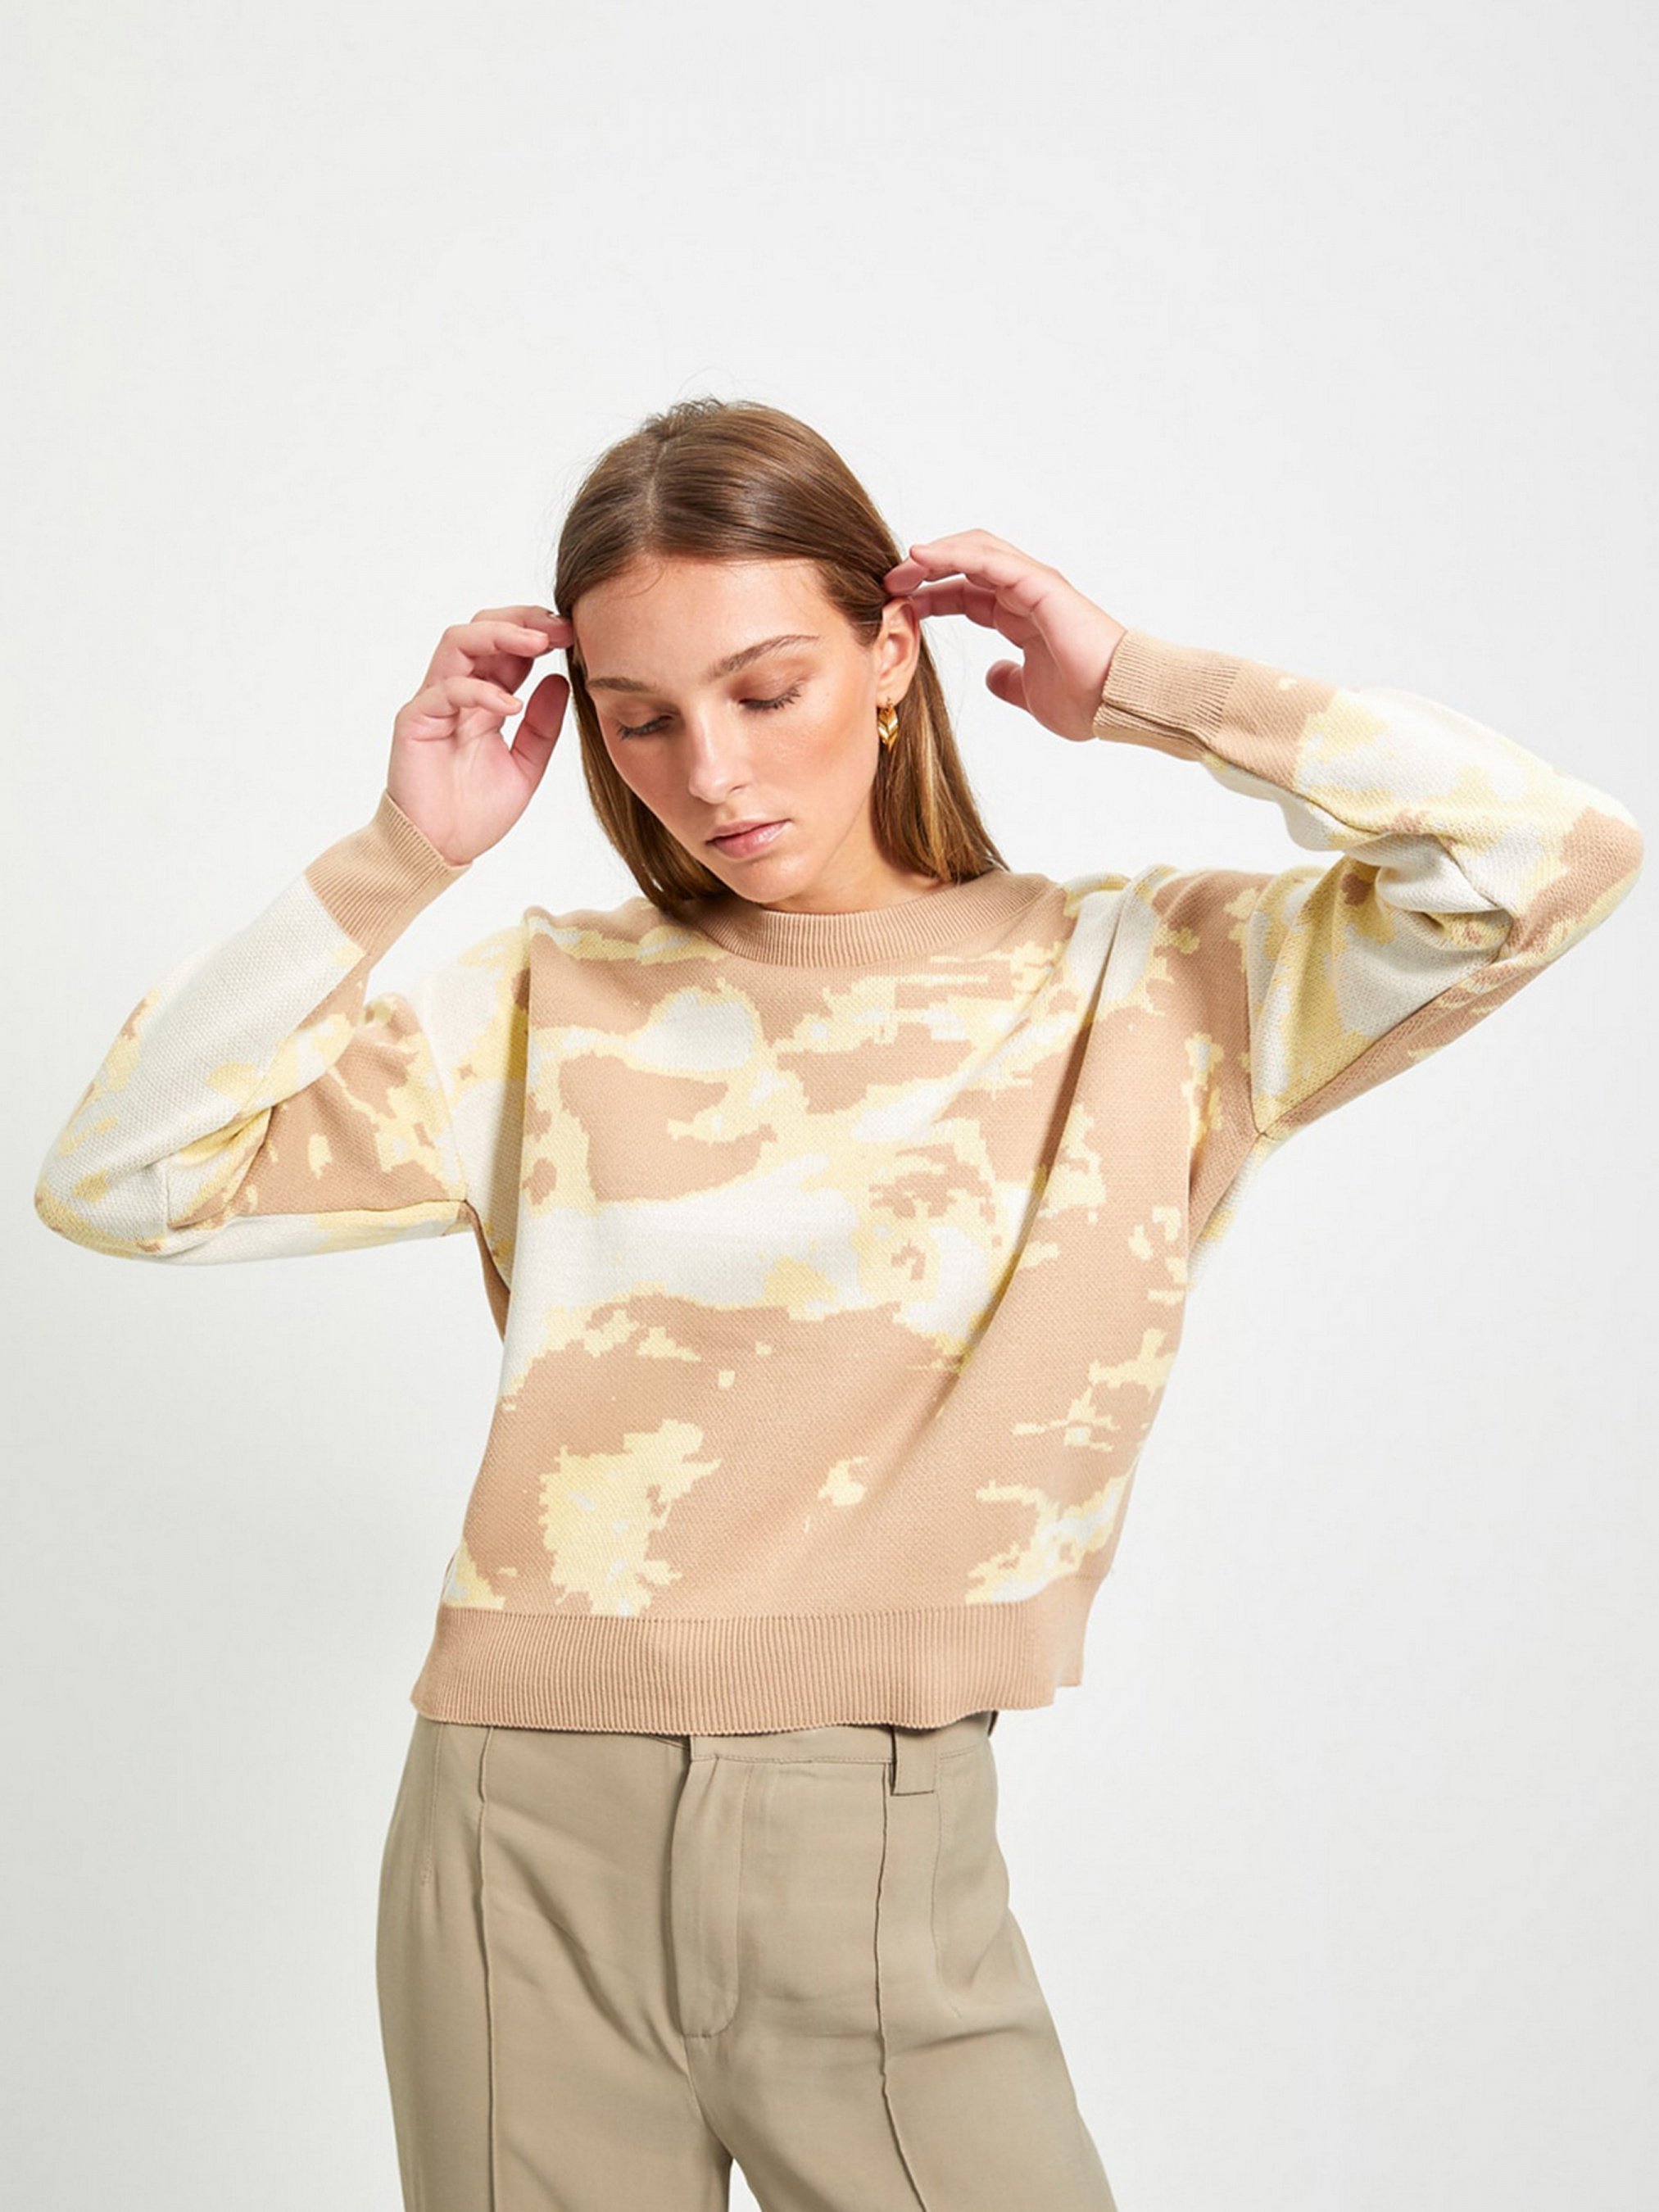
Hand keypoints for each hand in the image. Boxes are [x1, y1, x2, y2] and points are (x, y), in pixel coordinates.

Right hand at [385, 606, 572, 864]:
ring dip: (499, 635)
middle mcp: (457, 693)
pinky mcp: (415, 721)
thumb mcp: (527, 765)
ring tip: (538, 644)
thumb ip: (543, 725)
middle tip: (559, 627)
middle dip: (521, 620)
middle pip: (480, 629)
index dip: (538, 632)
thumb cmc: (477, 812)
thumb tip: (560, 678)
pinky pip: (445, 690)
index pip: (507, 647)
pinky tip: (513, 706)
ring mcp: (433, 703)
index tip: (574, 632)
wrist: (442, 849)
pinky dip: (481, 690)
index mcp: (484, 700)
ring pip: (456, 642)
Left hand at [883, 530, 1127, 744]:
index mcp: (1020, 615)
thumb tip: (991, 676)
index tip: (897, 608)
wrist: (1116, 701)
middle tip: (888, 585)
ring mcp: (1033, 583)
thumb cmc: (1085, 700)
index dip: (930, 597)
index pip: (965, 593)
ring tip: (898, 569)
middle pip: (964, 565)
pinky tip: (922, 558)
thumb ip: (1009, 682)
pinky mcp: (1039, 583)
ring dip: (933, 557)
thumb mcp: (1030, 694)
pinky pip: (989, 559)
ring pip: (974, 552)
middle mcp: (1025, 592)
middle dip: (923, 571)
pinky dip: (954, 553)